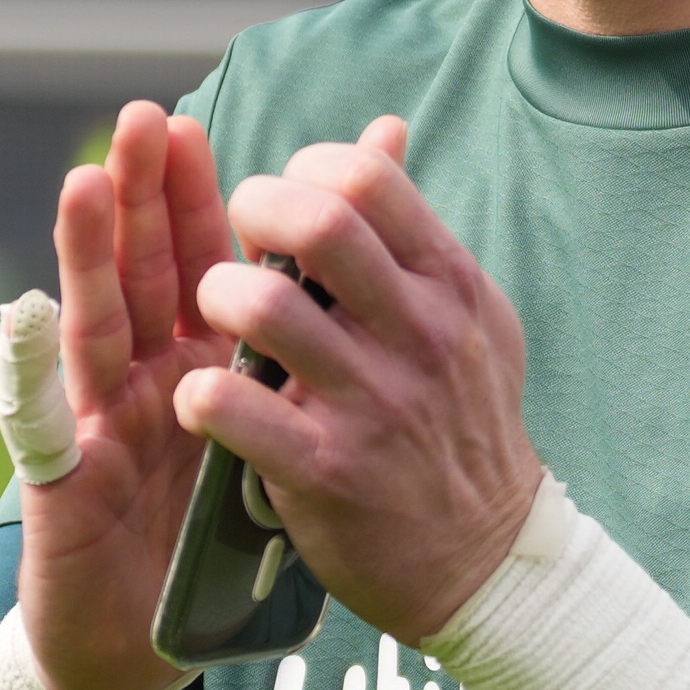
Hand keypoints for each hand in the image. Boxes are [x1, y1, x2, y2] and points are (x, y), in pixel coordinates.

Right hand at [13, 99, 232, 689]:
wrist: (148, 644)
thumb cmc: (207, 531)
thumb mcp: (264, 431)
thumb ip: (291, 344)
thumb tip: (332, 303)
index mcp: (195, 360)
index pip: (193, 263)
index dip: (189, 199)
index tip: (191, 127)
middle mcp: (141, 378)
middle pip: (139, 273)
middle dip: (139, 196)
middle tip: (141, 119)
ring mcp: (100, 424)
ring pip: (93, 326)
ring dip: (88, 254)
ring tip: (84, 181)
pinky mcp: (67, 483)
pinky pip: (51, 423)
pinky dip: (35, 367)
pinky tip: (27, 312)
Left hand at [179, 118, 542, 644]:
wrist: (488, 560)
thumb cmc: (460, 422)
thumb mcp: (466, 317)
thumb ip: (413, 231)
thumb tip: (384, 130)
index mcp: (451, 286)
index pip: (368, 179)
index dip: (304, 170)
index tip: (283, 201)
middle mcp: (421, 336)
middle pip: (320, 221)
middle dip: (253, 209)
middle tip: (233, 240)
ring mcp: (375, 405)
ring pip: (265, 306)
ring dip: (218, 294)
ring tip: (215, 313)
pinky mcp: (328, 472)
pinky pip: (234, 409)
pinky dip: (201, 394)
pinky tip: (204, 398)